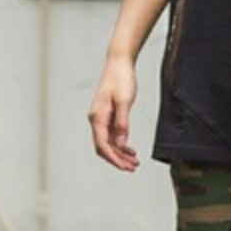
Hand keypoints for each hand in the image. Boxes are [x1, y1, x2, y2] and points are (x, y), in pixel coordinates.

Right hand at [87, 54, 139, 171]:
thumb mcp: (124, 101)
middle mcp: (96, 119)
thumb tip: (120, 144)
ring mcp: (101, 118)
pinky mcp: (108, 115)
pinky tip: (130, 149)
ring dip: (120, 153)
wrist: (119, 63)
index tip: (125, 167)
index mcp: (97, 117)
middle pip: (104, 147)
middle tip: (132, 168)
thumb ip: (122, 124)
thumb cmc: (121, 79)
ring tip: (134, 162)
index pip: (102, 145)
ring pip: (108, 142)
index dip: (114, 158)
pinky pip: (112, 135)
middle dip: (117, 159)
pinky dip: (120, 144)